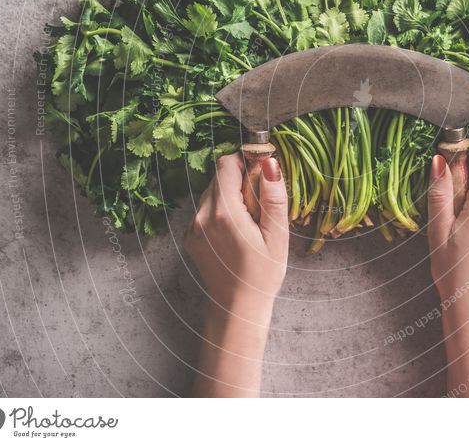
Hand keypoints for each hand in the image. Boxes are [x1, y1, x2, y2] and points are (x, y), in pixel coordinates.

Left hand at [184, 153, 288, 308]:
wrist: (238, 306)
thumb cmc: (263, 274)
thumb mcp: (277, 235)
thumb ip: (273, 196)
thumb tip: (270, 162)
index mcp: (225, 213)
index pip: (226, 164)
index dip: (245, 162)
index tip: (260, 175)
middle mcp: (203, 216)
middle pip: (219, 177)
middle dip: (240, 180)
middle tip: (258, 206)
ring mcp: (193, 227)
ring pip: (212, 192)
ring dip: (231, 196)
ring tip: (249, 221)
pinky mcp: (190, 235)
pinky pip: (206, 209)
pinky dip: (221, 211)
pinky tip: (236, 231)